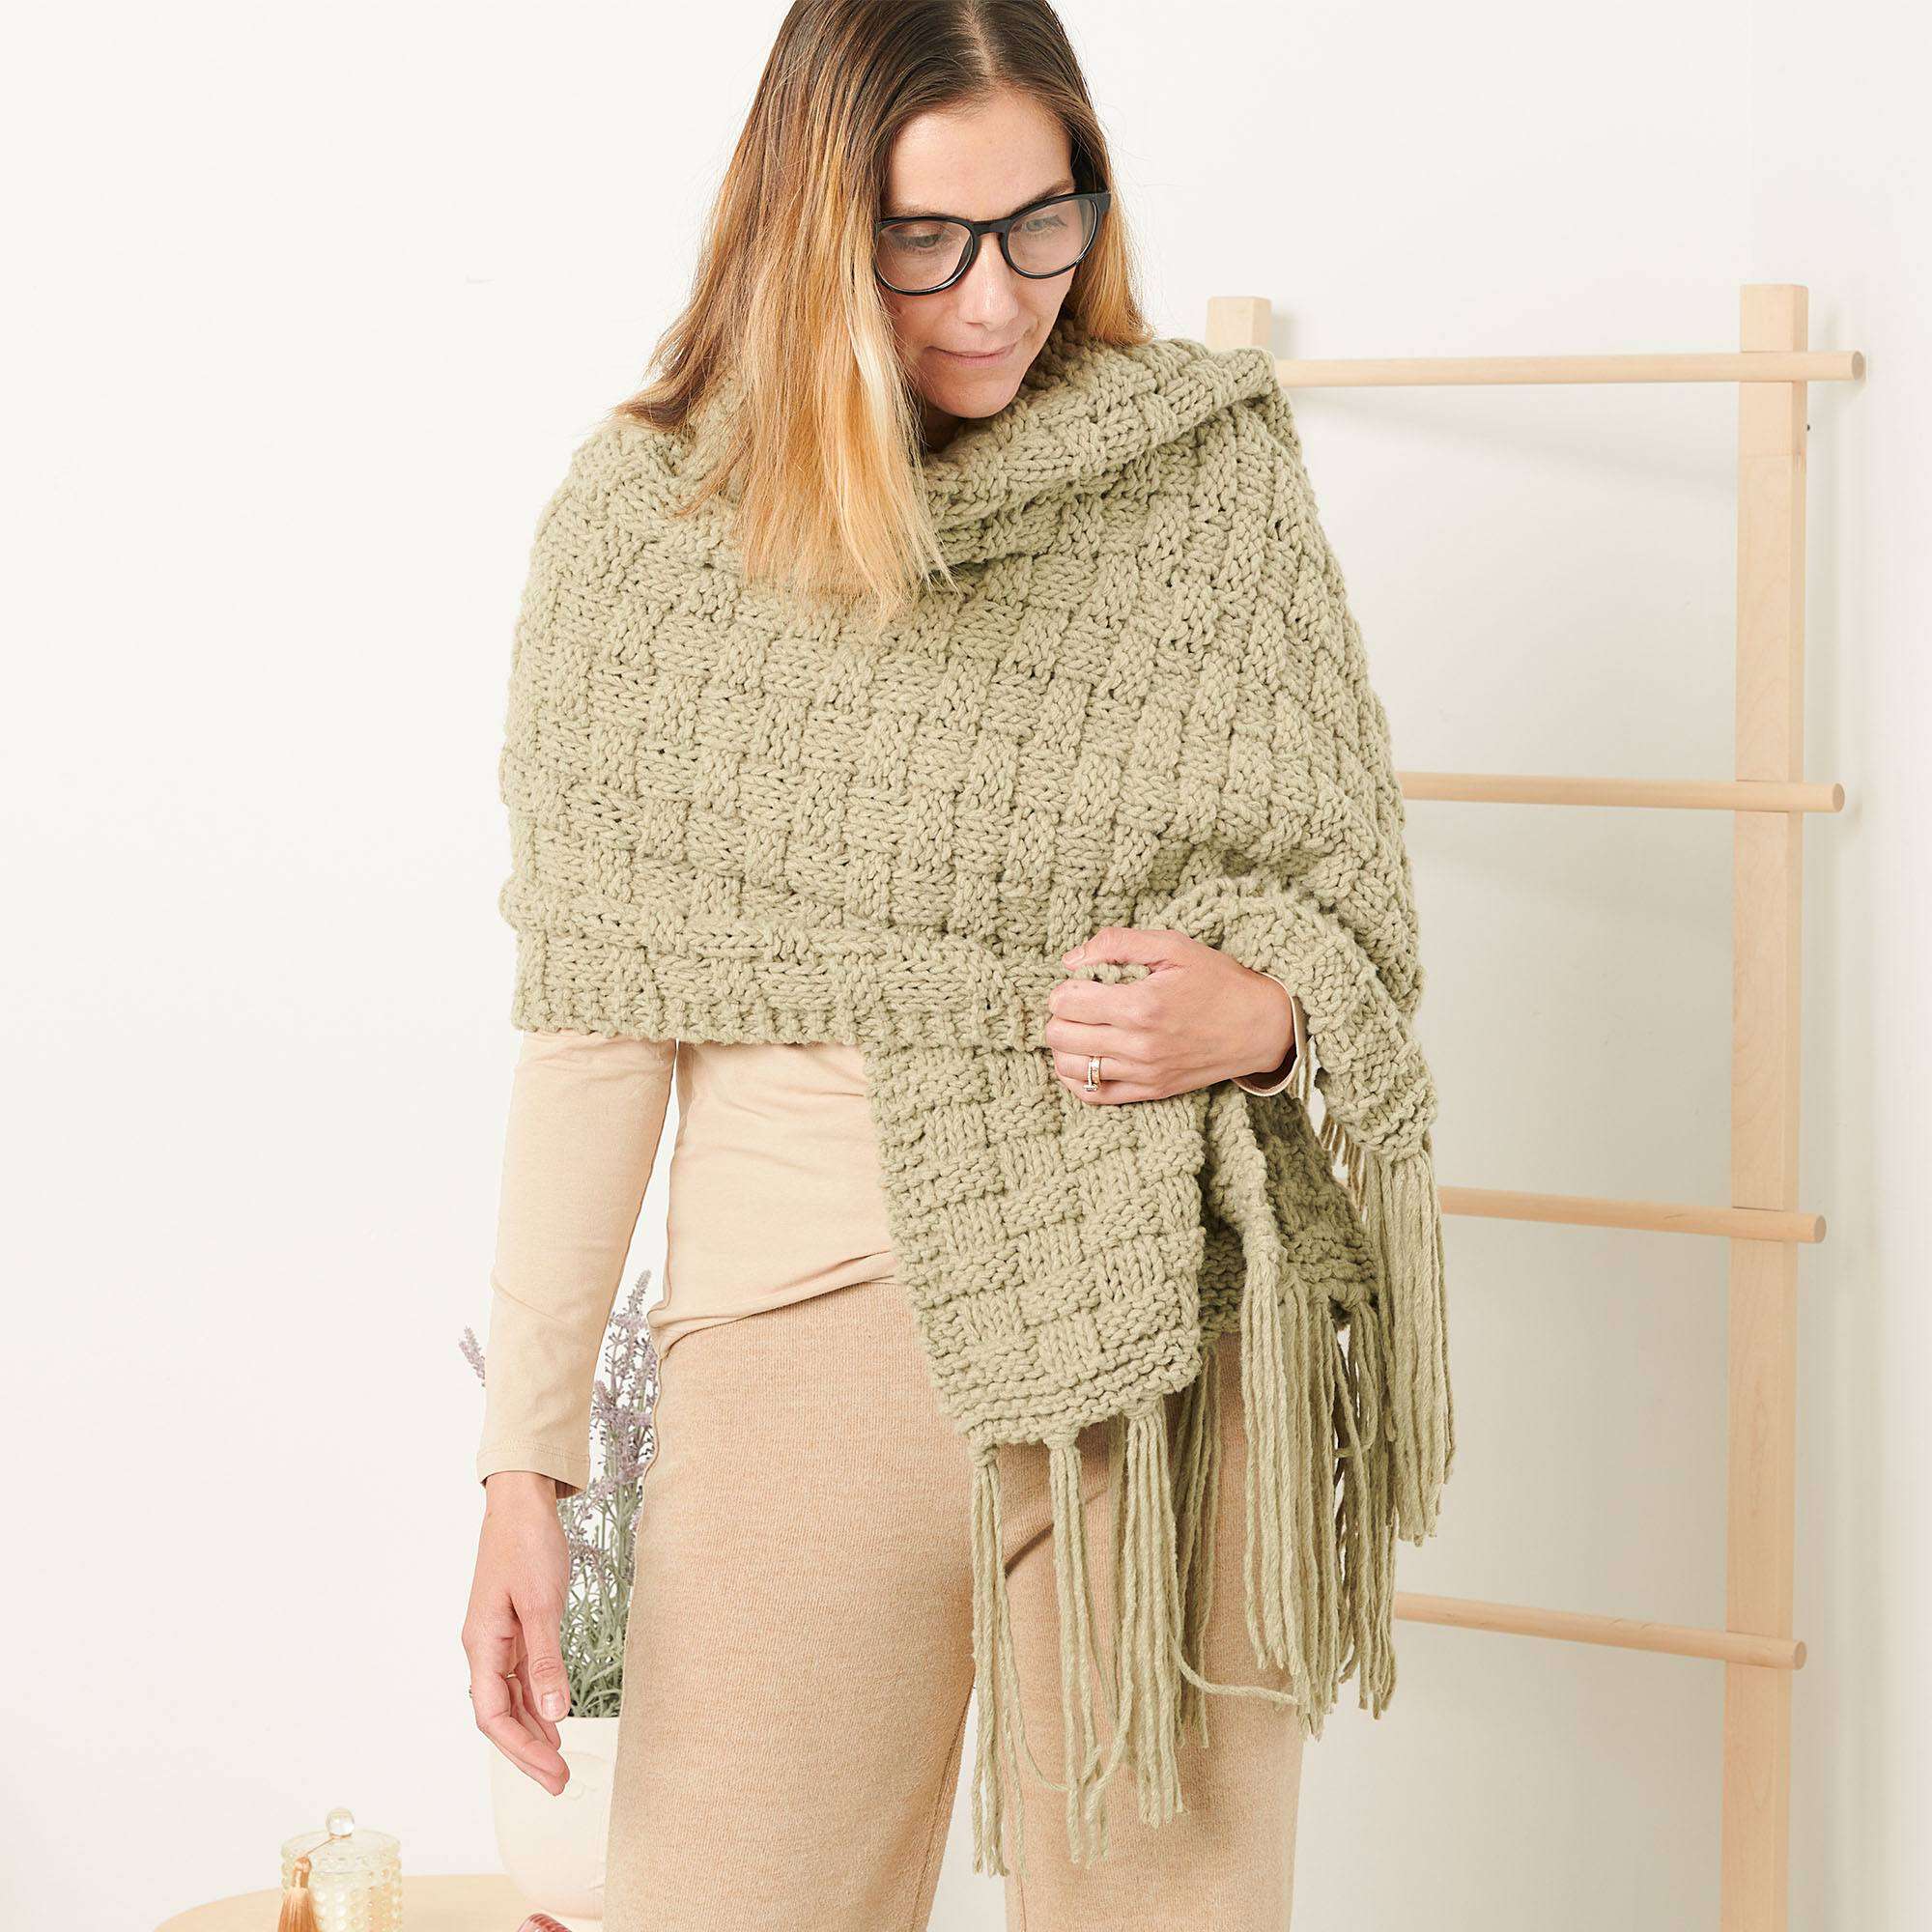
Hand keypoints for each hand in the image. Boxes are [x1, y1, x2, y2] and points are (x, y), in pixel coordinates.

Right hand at [462, 1475, 573, 1792]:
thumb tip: (555, 1715)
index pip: (492, 1715)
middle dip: (527, 1752)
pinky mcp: (513, 1628)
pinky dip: (537, 1703)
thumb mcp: (542, 1603)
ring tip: (559, 1764)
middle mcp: (483, 1648)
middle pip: (499, 1715)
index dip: (519, 1749)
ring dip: (533, 1732)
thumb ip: (546, 1660)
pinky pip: (521, 1678)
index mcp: (481, 1644)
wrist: (521, 1502)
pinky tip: (554, 1721)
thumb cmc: (527, 1544)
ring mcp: (497, 1639)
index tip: (551, 1772)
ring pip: (510, 1700)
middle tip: (559, 1783)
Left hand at [1046, 926, 1294, 1103]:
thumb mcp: (1174, 946)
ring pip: (1070, 1067)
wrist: (1260, 1026)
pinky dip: (1077, 1078)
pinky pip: (1093, 1095)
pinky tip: (1085, 1058)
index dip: (1064, 988)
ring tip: (1082, 1028)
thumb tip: (1070, 960)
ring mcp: (1143, 1073)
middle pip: (1060, 1036)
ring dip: (1066, 1045)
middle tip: (1079, 1004)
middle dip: (1060, 1016)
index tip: (1081, 983)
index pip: (1066, 1002)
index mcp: (1141, 1005)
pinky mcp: (1150, 1091)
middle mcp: (1138, 1044)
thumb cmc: (1218, 980)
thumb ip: (1119, 943)